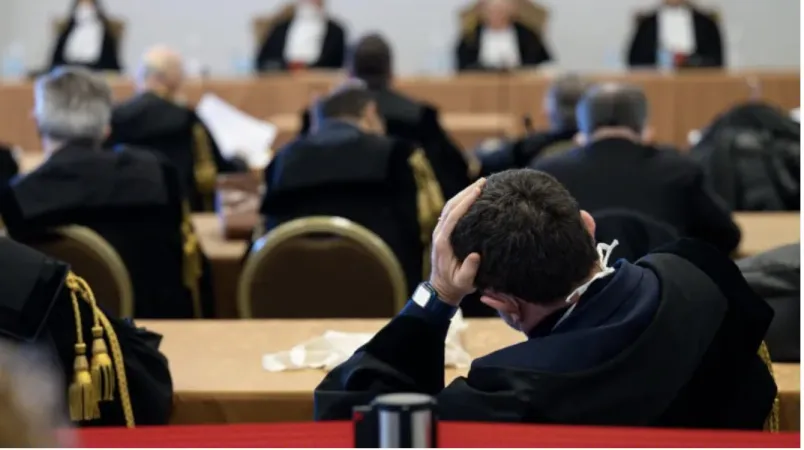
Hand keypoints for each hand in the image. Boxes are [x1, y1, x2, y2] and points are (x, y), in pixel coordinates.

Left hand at [428, 178, 484, 305]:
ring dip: (463, 194)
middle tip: (483, 180)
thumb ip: (469, 270)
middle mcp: (439, 233)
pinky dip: (462, 201)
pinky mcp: (444, 232)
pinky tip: (474, 197)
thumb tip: (476, 255)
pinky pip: (452, 212)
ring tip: (481, 184)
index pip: (453, 217)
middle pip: (450, 206)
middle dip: (466, 192)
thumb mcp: (464, 283)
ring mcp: (440, 231)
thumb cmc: (455, 286)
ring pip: (450, 207)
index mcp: (443, 242)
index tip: (478, 190)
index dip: (465, 202)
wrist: (442, 289)